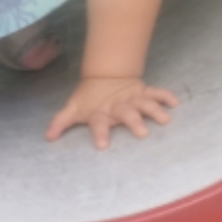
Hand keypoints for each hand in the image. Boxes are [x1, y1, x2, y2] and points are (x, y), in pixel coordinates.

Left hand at [45, 78, 177, 148]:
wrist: (103, 76)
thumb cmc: (88, 99)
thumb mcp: (73, 109)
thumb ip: (61, 122)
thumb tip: (47, 137)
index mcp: (100, 112)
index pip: (98, 123)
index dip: (99, 133)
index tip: (103, 146)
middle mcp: (117, 106)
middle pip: (126, 113)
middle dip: (133, 122)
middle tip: (141, 132)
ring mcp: (131, 98)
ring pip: (144, 103)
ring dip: (154, 109)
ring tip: (165, 119)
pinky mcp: (142, 92)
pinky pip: (155, 93)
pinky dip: (164, 95)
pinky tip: (174, 102)